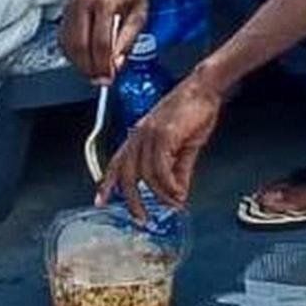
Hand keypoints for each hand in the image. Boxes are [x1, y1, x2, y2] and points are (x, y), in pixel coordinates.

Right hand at [58, 0, 147, 82]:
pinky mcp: (66, 9)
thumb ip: (128, 40)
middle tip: (100, 79)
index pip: (101, 44)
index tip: (109, 79)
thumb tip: (117, 64)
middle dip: (89, 68)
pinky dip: (71, 52)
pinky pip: (63, 37)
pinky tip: (83, 57)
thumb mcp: (140, 12)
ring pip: (68, 44)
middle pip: (79, 47)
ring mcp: (71, 6)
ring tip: (93, 71)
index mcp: (105, 4)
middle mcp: (84, 5)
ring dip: (79, 63)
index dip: (104, 66)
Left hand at [98, 75, 220, 217]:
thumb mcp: (186, 146)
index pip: (117, 163)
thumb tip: (178, 194)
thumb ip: (179, 171)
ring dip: (160, 194)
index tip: (100, 202)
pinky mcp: (163, 135)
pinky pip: (160, 167)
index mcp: (139, 136)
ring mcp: (150, 135)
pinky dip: (168, 184)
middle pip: (127, 175)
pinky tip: (177, 191)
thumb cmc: (195, 111)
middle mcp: (139, 136)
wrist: (204, 88)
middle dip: (132, 200)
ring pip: (146, 174)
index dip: (107, 184)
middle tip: (142, 217)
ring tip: (173, 203)